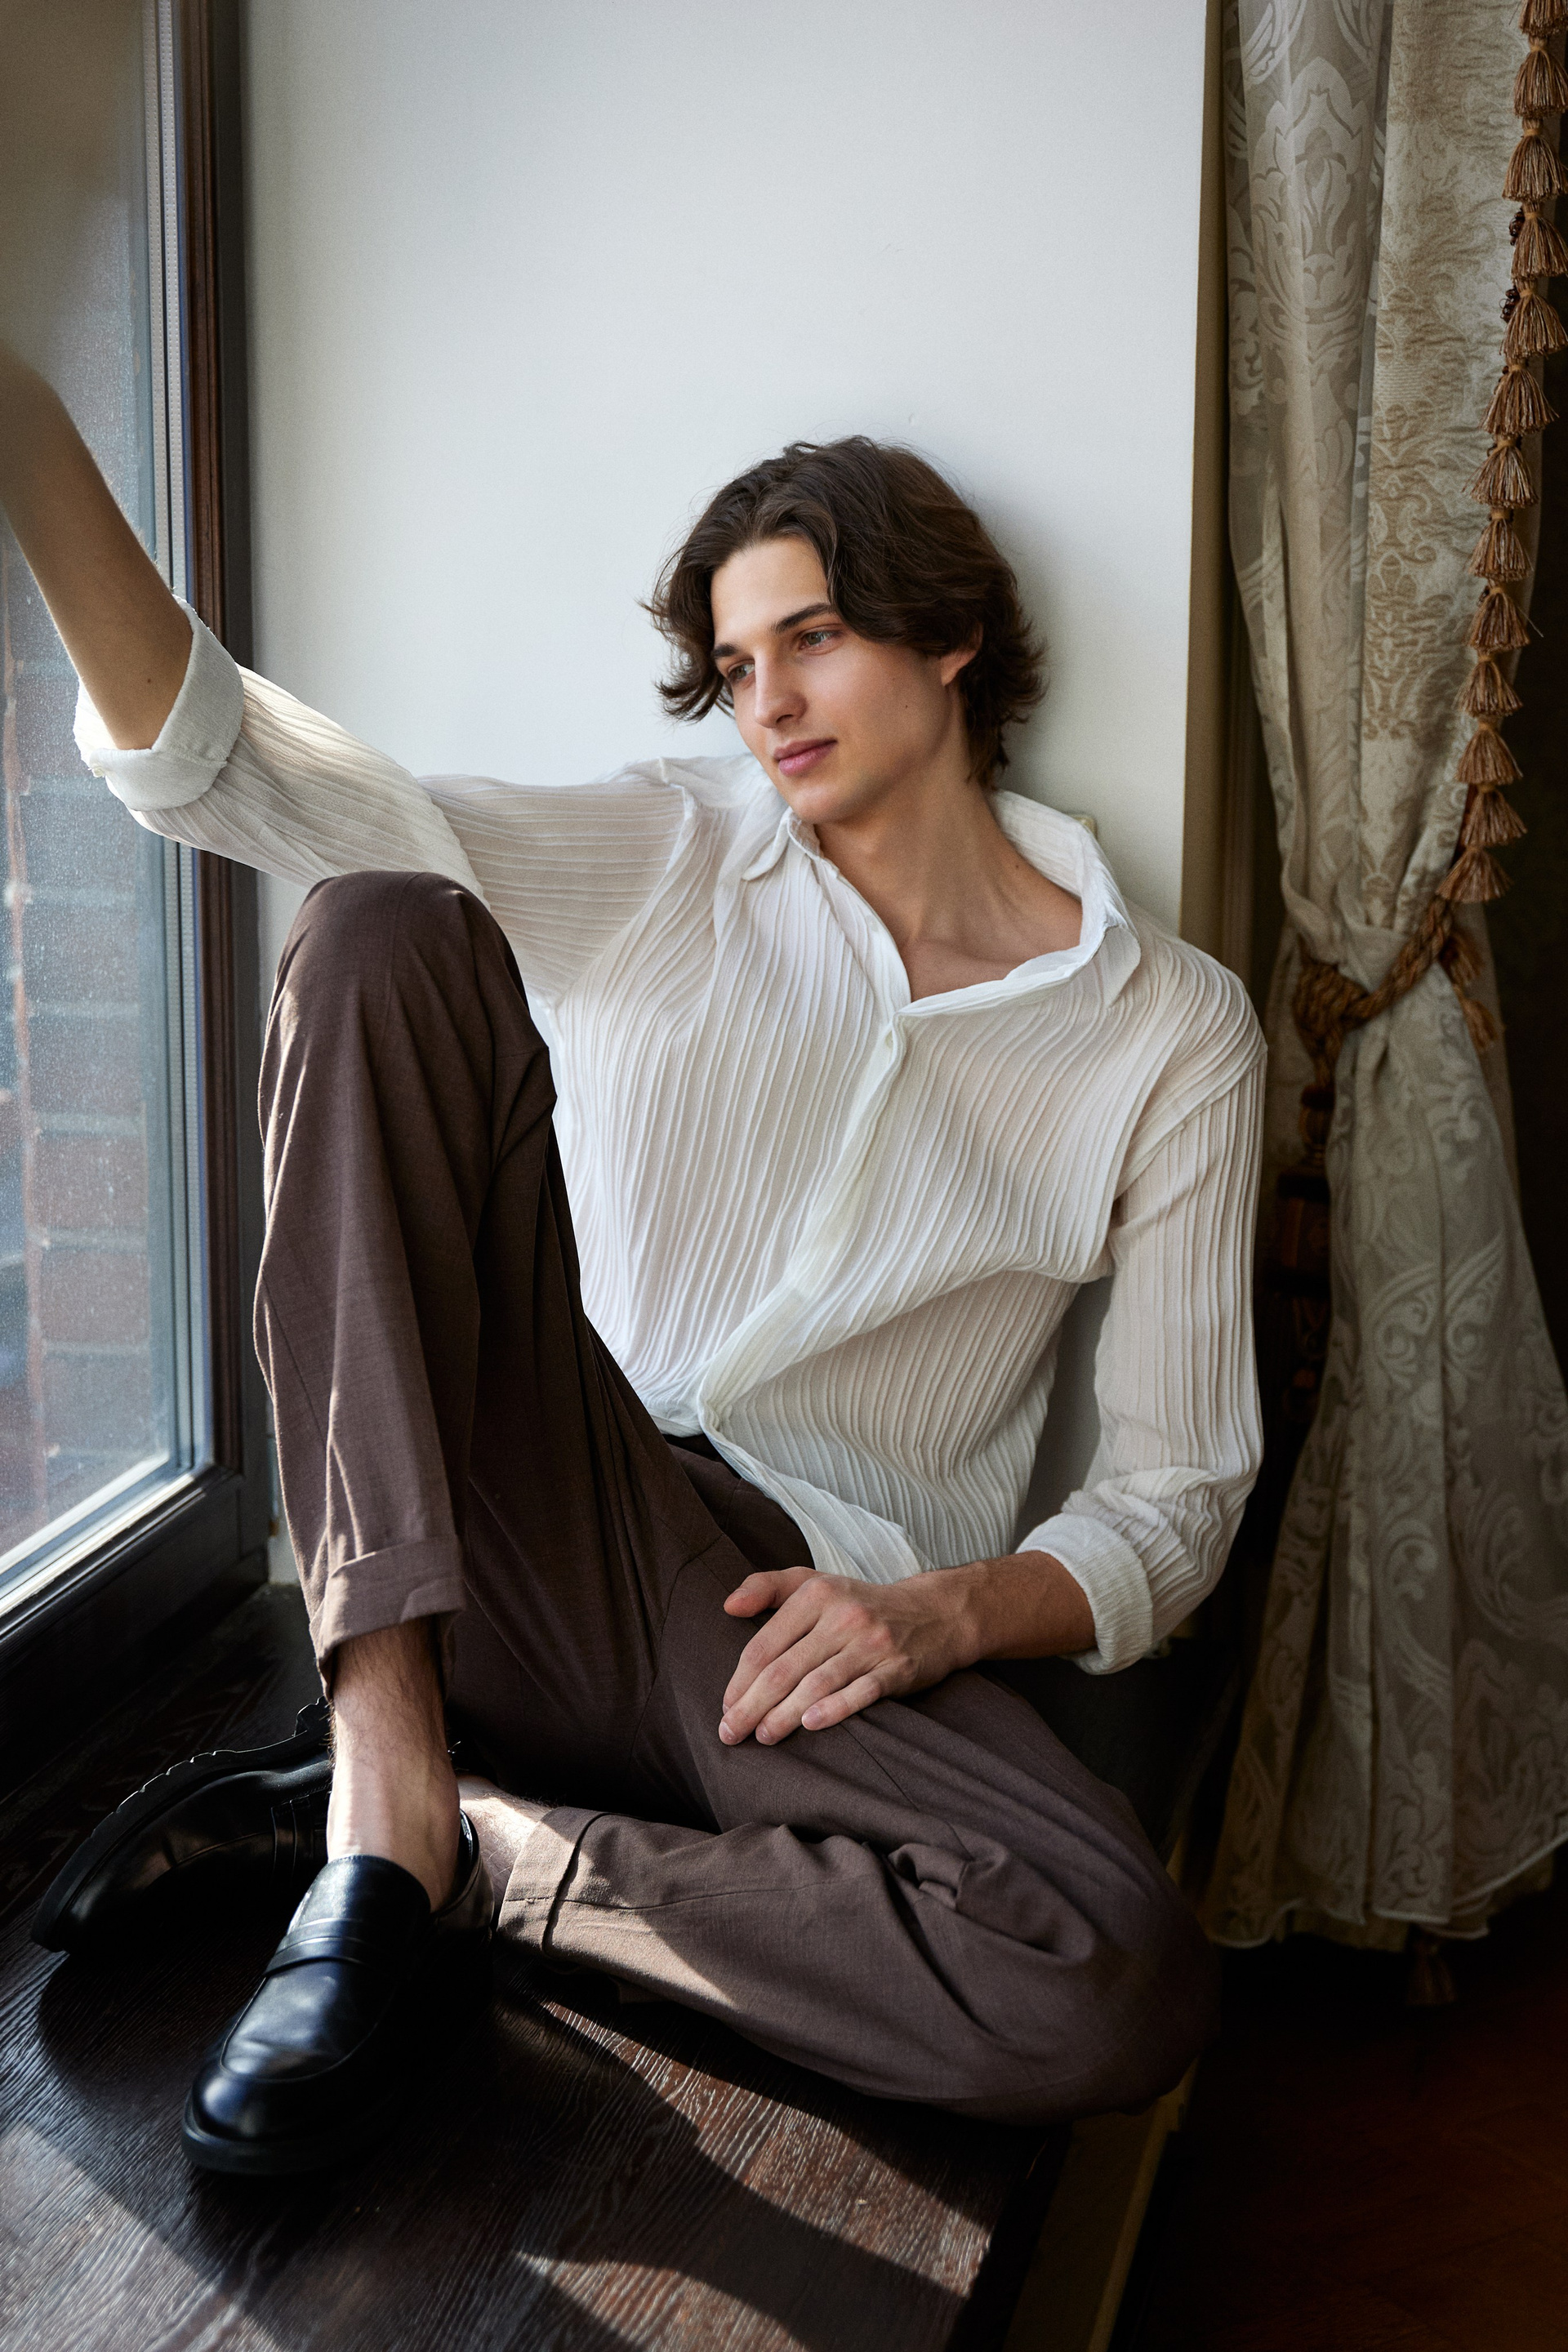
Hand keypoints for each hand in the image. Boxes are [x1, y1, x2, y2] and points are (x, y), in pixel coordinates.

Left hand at [719, 1566, 976, 1745]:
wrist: (935, 1613)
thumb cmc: (860, 1604)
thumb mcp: (815, 1583)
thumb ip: (768, 1587)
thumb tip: (728, 1606)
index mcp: (816, 1595)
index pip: (766, 1644)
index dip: (740, 1679)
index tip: (726, 1706)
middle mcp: (843, 1616)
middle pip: (785, 1669)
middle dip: (752, 1705)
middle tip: (730, 1732)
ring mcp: (872, 1643)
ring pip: (817, 1684)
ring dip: (785, 1715)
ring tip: (763, 1736)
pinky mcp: (897, 1668)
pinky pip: (862, 1692)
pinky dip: (836, 1709)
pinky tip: (811, 1725)